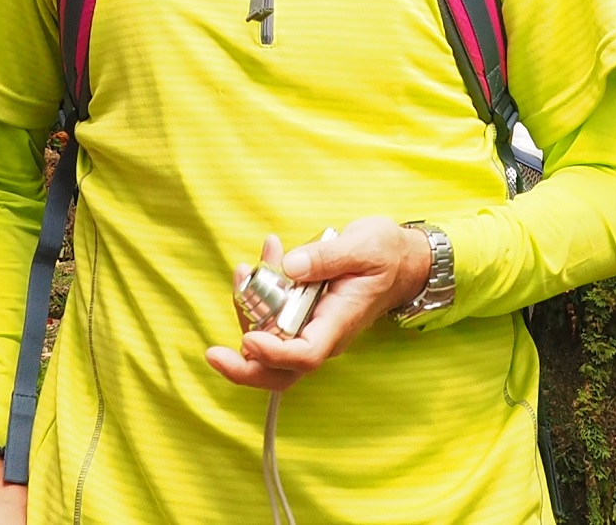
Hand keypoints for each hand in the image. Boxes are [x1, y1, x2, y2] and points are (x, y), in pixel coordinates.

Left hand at [205, 218, 431, 392]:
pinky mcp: (302, 316)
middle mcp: (323, 334)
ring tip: (248, 267)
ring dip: (249, 309)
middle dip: (245, 367)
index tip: (248, 339)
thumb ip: (325, 258)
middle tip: (213, 354)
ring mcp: (311, 328)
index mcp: (339, 322)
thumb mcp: (363, 246)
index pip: (305, 355)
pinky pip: (273, 318)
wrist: (402, 260)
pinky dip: (258, 293)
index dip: (274, 354)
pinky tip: (262, 260)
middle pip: (281, 370)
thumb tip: (288, 266)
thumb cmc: (386, 254)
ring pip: (270, 342)